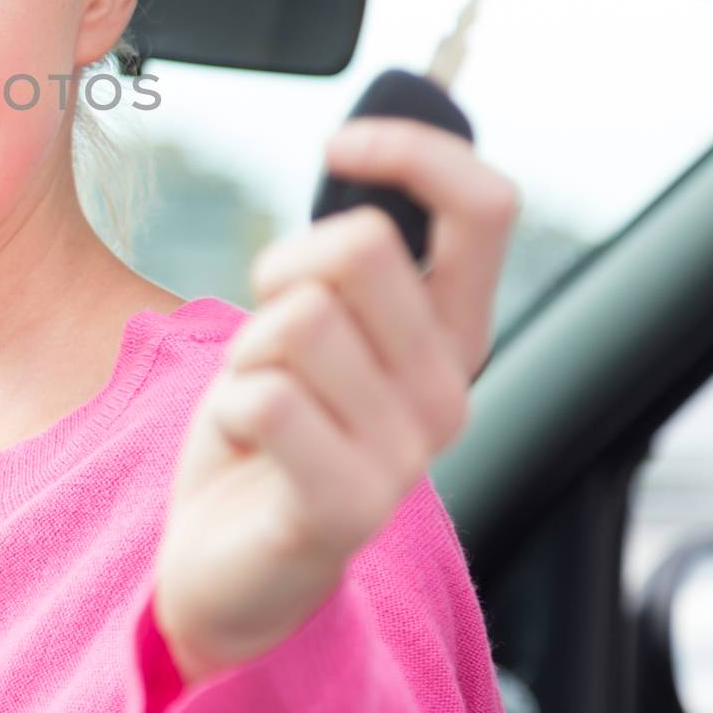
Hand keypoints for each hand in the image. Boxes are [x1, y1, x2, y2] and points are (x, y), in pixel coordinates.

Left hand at [151, 117, 519, 685]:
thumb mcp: (316, 324)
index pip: (484, 208)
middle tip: (269, 334)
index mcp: (450, 337)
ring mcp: (404, 454)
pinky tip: (248, 448)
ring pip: (298, 317)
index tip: (342, 144)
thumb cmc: (271, 428)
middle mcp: (448, 392)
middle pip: (361, 245)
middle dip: (284, 266)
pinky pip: (264, 396)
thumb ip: (348, 261)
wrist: (234, 567)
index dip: (415, 150)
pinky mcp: (345, 506)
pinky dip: (228, 405)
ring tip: (262, 403)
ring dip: (249, 350)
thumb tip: (364, 154)